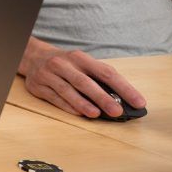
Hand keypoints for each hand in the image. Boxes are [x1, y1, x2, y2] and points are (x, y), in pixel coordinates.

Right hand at [24, 49, 144, 118]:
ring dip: (83, 104)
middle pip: (85, 82)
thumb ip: (98, 78)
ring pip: (68, 91)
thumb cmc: (66, 64)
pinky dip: (68, 106)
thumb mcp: (82, 63)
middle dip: (102, 97)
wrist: (33, 57)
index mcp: (80, 57)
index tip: (138, 101)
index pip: (106, 72)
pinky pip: (55, 98)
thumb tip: (120, 99)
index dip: (124, 88)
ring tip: (96, 114)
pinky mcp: (38, 86)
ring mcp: (48, 74)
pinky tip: (79, 113)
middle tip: (117, 111)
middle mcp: (63, 64)